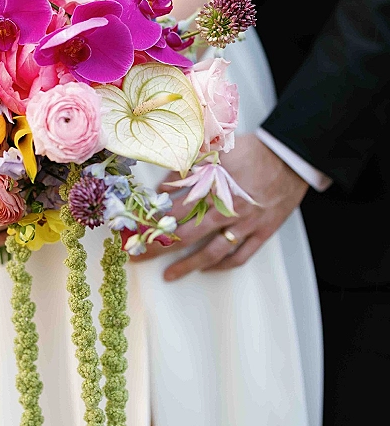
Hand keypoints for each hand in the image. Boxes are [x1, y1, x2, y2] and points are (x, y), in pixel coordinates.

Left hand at [131, 134, 308, 279]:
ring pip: (213, 253)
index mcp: (214, 190)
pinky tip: (208, 268)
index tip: (134, 229)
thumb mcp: (217, 150)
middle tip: (139, 257)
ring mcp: (246, 225)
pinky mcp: (263, 232)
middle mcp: (228, 211)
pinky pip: (240, 256)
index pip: (174, 210)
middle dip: (160, 247)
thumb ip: (189, 166)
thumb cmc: (254, 150)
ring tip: (169, 275)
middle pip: (187, 235)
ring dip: (188, 266)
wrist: (291, 157)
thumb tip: (163, 185)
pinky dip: (222, 265)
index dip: (152, 220)